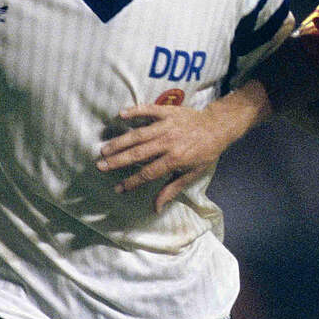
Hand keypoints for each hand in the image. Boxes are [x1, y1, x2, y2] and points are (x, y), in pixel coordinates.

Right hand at [97, 103, 229, 212]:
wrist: (218, 127)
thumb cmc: (205, 153)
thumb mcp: (192, 174)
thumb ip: (171, 189)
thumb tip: (156, 208)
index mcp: (175, 159)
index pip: (148, 173)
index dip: (132, 182)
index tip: (118, 189)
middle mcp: (168, 142)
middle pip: (139, 153)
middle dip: (118, 161)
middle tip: (101, 166)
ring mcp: (167, 125)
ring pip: (139, 134)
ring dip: (120, 141)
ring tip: (104, 149)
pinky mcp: (167, 111)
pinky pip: (149, 110)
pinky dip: (135, 111)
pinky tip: (120, 114)